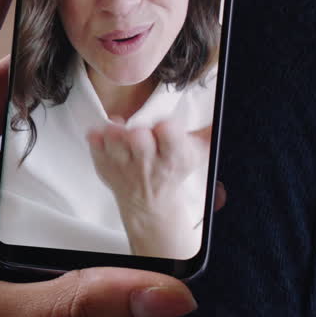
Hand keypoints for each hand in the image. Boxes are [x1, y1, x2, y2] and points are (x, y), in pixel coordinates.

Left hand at [0, 0, 200, 316]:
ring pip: (20, 141)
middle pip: (7, 87)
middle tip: (133, 24)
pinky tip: (113, 184)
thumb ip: (70, 305)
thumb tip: (169, 292)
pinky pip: (18, 188)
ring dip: (74, 132)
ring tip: (147, 111)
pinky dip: (61, 186)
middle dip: (68, 60)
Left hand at [86, 116, 211, 257]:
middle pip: (138, 136)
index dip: (166, 127)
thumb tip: (221, 114)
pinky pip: (94, 144)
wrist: (150, 202)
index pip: (169, 134)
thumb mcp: (196, 153)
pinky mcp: (104, 164)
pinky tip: (106, 137)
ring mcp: (122, 164)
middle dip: (138, 131)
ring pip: (113, 139)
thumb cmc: (172, 170)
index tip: (165, 127)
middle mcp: (146, 162)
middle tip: (140, 133)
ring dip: (115, 132)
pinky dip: (97, 137)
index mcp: (172, 156)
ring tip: (120, 132)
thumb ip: (208, 132)